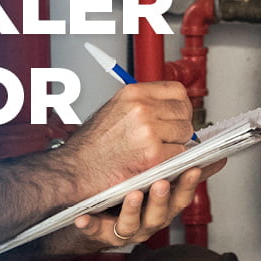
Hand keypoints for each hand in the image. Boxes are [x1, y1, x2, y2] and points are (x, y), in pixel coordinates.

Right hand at [58, 81, 197, 196]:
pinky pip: (179, 155)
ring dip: (176, 145)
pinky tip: (153, 162)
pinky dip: (170, 162)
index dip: (180, 105)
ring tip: (156, 150)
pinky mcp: (152, 155)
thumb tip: (169, 108)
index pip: (177, 90)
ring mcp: (148, 131)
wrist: (75, 170)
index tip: (177, 115)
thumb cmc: (91, 146)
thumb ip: (142, 104)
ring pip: (185, 134)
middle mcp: (141, 108)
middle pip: (184, 112)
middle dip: (180, 126)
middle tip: (167, 138)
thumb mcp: (114, 110)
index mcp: (133, 93)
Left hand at [70, 161, 225, 247]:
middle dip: (162, 200)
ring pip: (132, 225)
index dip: (187, 185)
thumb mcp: (159, 182)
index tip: (192, 169)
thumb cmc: (130, 194)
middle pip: (159, 215)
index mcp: (161, 208)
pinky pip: (95, 230)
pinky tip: (83, 218)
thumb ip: (184, 171)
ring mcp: (125, 229)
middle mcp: (146, 221)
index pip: (180, 198)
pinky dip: (90, 224)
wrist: (94, 205)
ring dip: (133, 211)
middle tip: (161, 183)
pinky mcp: (100, 232)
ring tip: (132, 194)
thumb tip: (215, 157)